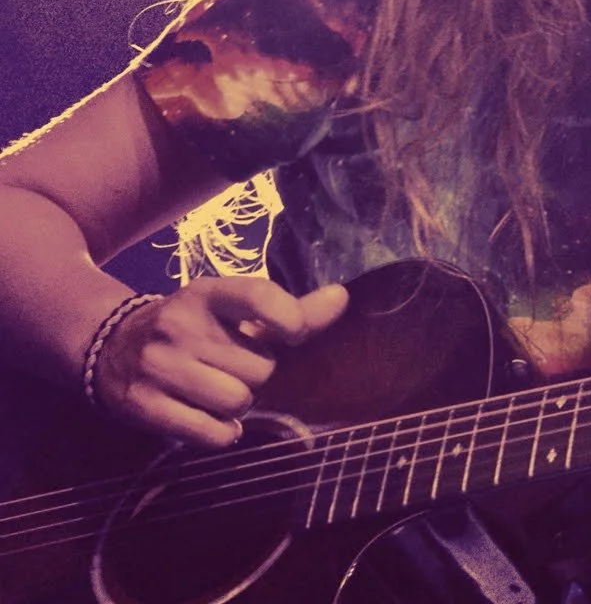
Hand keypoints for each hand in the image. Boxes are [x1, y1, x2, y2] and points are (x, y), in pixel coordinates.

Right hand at [91, 277, 348, 446]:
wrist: (111, 344)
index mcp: (207, 293)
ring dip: (238, 404)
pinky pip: (212, 434)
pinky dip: (221, 433)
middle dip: (255, 374)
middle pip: (260, 367)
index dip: (288, 317)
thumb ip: (290, 310)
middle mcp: (180, 323)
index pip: (258, 295)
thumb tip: (342, 298)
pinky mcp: (142, 405)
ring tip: (215, 388)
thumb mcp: (233, 311)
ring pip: (238, 401)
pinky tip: (206, 417)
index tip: (294, 334)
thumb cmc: (196, 327)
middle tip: (230, 366)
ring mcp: (157, 364)